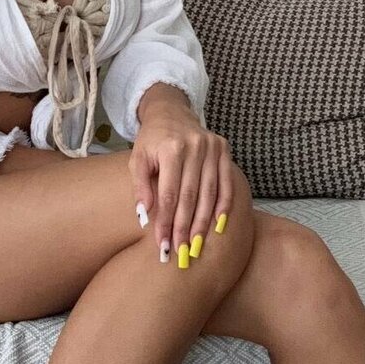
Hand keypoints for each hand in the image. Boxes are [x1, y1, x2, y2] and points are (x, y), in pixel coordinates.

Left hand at [129, 108, 237, 264]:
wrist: (171, 112)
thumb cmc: (151, 140)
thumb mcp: (138, 159)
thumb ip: (140, 187)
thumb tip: (145, 217)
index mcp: (170, 149)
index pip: (168, 194)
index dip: (165, 221)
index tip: (162, 243)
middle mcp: (194, 147)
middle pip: (190, 196)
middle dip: (184, 227)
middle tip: (181, 251)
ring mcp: (212, 148)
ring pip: (210, 193)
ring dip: (203, 222)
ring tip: (196, 245)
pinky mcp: (224, 150)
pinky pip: (227, 183)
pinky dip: (224, 205)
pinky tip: (218, 225)